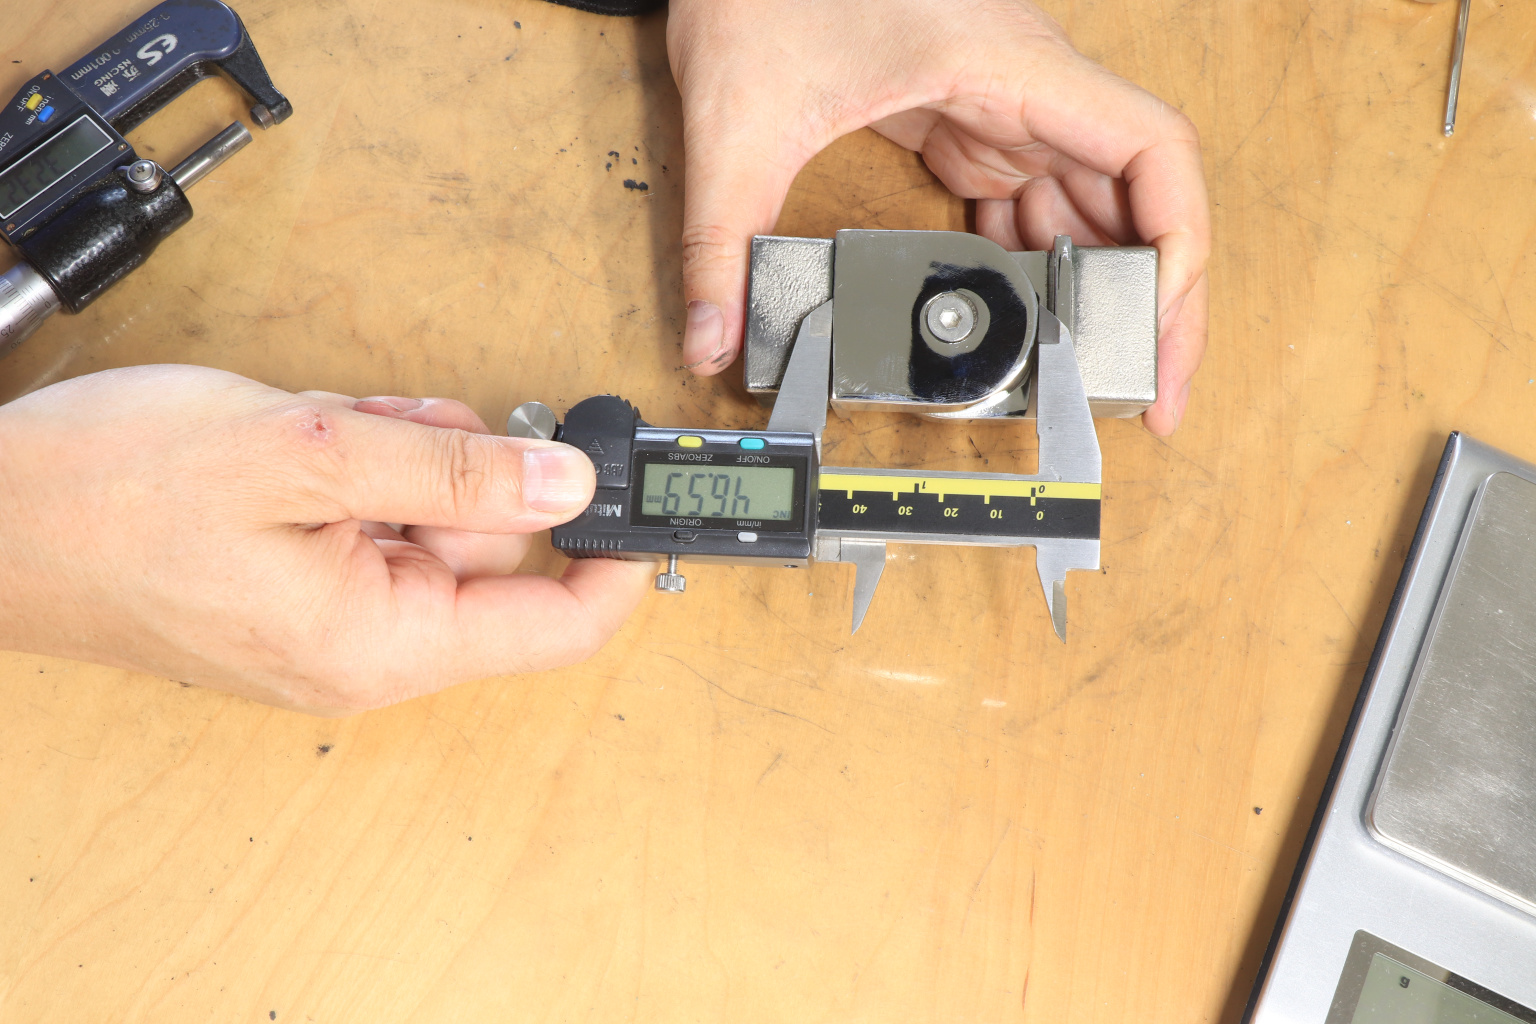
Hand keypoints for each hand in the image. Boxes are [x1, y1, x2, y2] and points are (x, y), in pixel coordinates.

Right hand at [0, 365, 652, 713]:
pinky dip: (364, 466)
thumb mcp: (307, 456)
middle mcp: (365, 649)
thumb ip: (454, 474)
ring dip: (407, 458)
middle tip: (401, 424)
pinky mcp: (297, 583)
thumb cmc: (111, 498)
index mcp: (383, 645)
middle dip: (469, 471)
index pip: (556, 629)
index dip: (614, 562)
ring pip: (432, 522)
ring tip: (331, 429)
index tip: (639, 494)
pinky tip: (311, 440)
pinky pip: (375, 519)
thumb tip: (567, 484)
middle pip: (491, 555)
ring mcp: (328, 617)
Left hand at [667, 0, 1208, 434]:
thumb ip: (721, 239)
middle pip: (1134, 193)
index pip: (1154, 149)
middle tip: (1149, 389)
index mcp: (1005, 66)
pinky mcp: (964, 117)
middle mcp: (1023, 84)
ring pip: (1090, 199)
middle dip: (1152, 296)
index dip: (1180, 244)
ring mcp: (999, 101)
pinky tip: (1029, 314)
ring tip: (1100, 371)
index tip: (1166, 326)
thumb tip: (712, 338)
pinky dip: (1040, 259)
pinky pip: (1031, 196)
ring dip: (1101, 284)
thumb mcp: (738, 121)